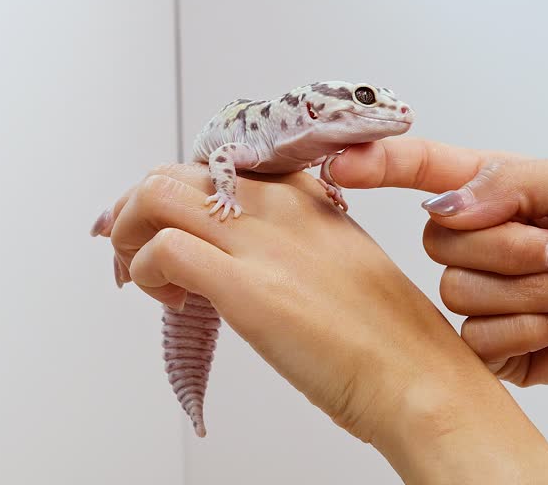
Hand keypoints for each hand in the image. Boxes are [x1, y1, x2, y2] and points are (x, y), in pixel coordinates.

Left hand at [100, 163, 547, 483]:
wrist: (419, 381)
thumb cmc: (386, 338)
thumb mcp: (340, 263)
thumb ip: (291, 244)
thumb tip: (240, 256)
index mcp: (304, 194)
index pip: (213, 167)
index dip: (173, 194)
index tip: (152, 223)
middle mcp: (279, 205)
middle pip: (174, 173)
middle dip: (134, 212)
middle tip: (128, 251)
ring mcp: (261, 242)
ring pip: (157, 196)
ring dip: (129, 234)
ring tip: (139, 276)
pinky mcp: (246, 287)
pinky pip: (163, 251)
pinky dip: (146, 272)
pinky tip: (171, 302)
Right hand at [330, 138, 547, 390]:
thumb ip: (511, 181)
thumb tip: (450, 208)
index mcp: (498, 192)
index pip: (422, 170)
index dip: (378, 163)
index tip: (341, 162)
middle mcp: (483, 241)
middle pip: (439, 235)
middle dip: (512, 244)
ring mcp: (487, 295)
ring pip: (458, 287)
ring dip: (531, 289)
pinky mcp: (497, 347)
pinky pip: (479, 335)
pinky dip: (532, 328)